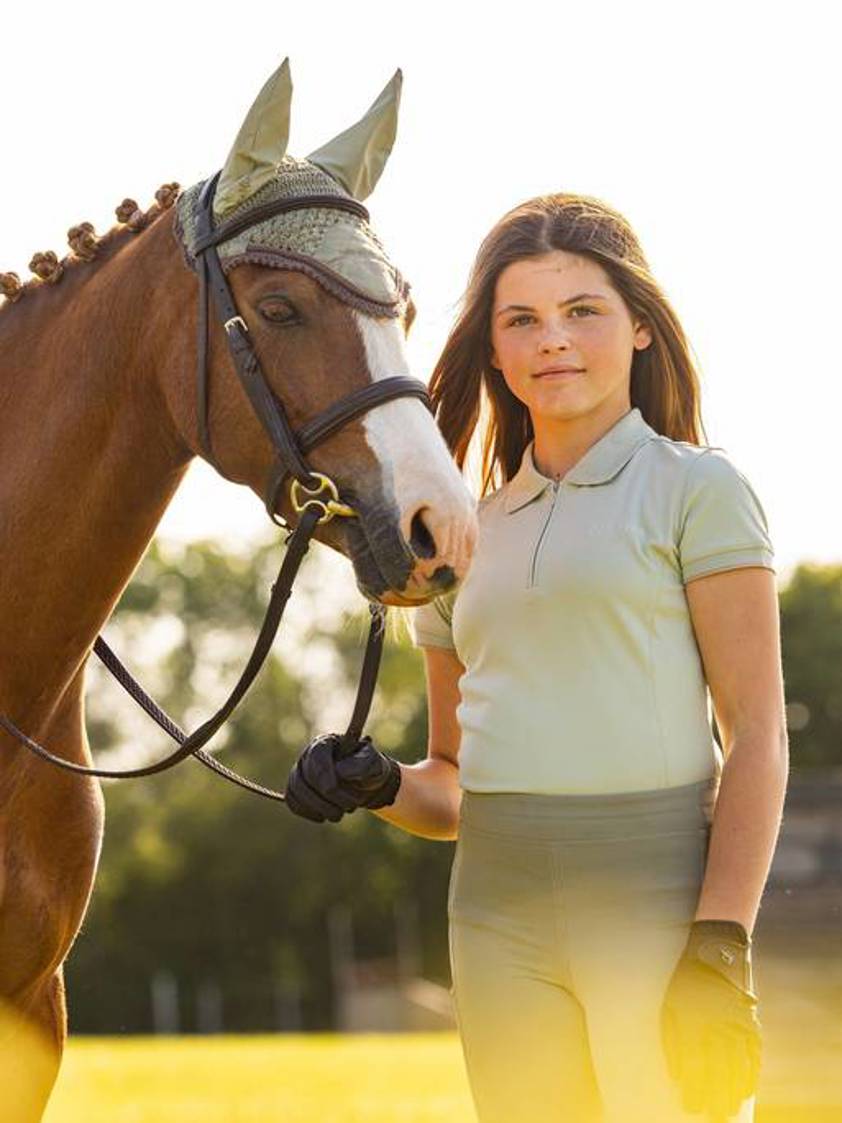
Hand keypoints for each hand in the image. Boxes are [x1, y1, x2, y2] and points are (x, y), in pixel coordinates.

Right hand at [284, 733, 400, 823]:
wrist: (364, 784)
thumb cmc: (369, 770)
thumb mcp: (374, 765)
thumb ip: (361, 765)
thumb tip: (339, 772)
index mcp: (328, 742)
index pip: (317, 755)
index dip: (323, 774)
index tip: (333, 790)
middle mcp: (309, 754)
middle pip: (306, 776)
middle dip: (328, 797)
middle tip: (350, 806)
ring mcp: (300, 771)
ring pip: (296, 790)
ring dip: (319, 807)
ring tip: (339, 813)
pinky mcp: (296, 789)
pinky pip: (292, 801)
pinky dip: (308, 812)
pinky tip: (323, 816)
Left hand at [661, 920, 761, 1121]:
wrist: (715, 955)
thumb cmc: (685, 983)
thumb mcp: (670, 1006)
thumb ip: (672, 1042)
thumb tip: (676, 1075)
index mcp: (692, 1024)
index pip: (694, 1067)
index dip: (693, 1090)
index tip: (691, 1107)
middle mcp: (716, 1028)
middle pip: (717, 1073)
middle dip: (714, 1099)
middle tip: (712, 1116)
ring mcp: (736, 1026)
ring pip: (737, 1068)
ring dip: (733, 1092)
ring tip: (728, 1110)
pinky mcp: (750, 1022)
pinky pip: (753, 1055)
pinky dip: (751, 1075)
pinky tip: (746, 1091)